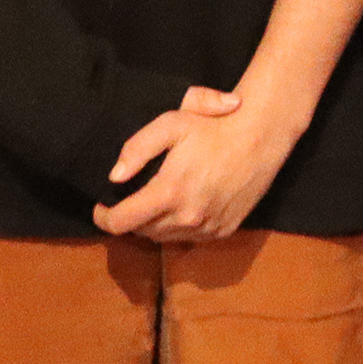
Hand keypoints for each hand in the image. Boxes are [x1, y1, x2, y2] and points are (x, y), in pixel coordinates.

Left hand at [93, 84, 303, 240]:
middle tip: (130, 199)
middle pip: (141, 232)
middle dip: (130, 218)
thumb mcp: (170, 125)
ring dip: (153, 225)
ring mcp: (207, 226)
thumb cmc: (213, 127)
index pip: (121, 223)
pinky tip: (184, 206)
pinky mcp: (224, 230)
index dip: (103, 217)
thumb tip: (114, 178)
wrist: (261, 137)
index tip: (101, 207)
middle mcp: (187, 217)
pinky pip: (190, 238)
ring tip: (155, 203)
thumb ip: (136, 150)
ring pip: (165, 238)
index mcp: (168, 192)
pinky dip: (179, 228)